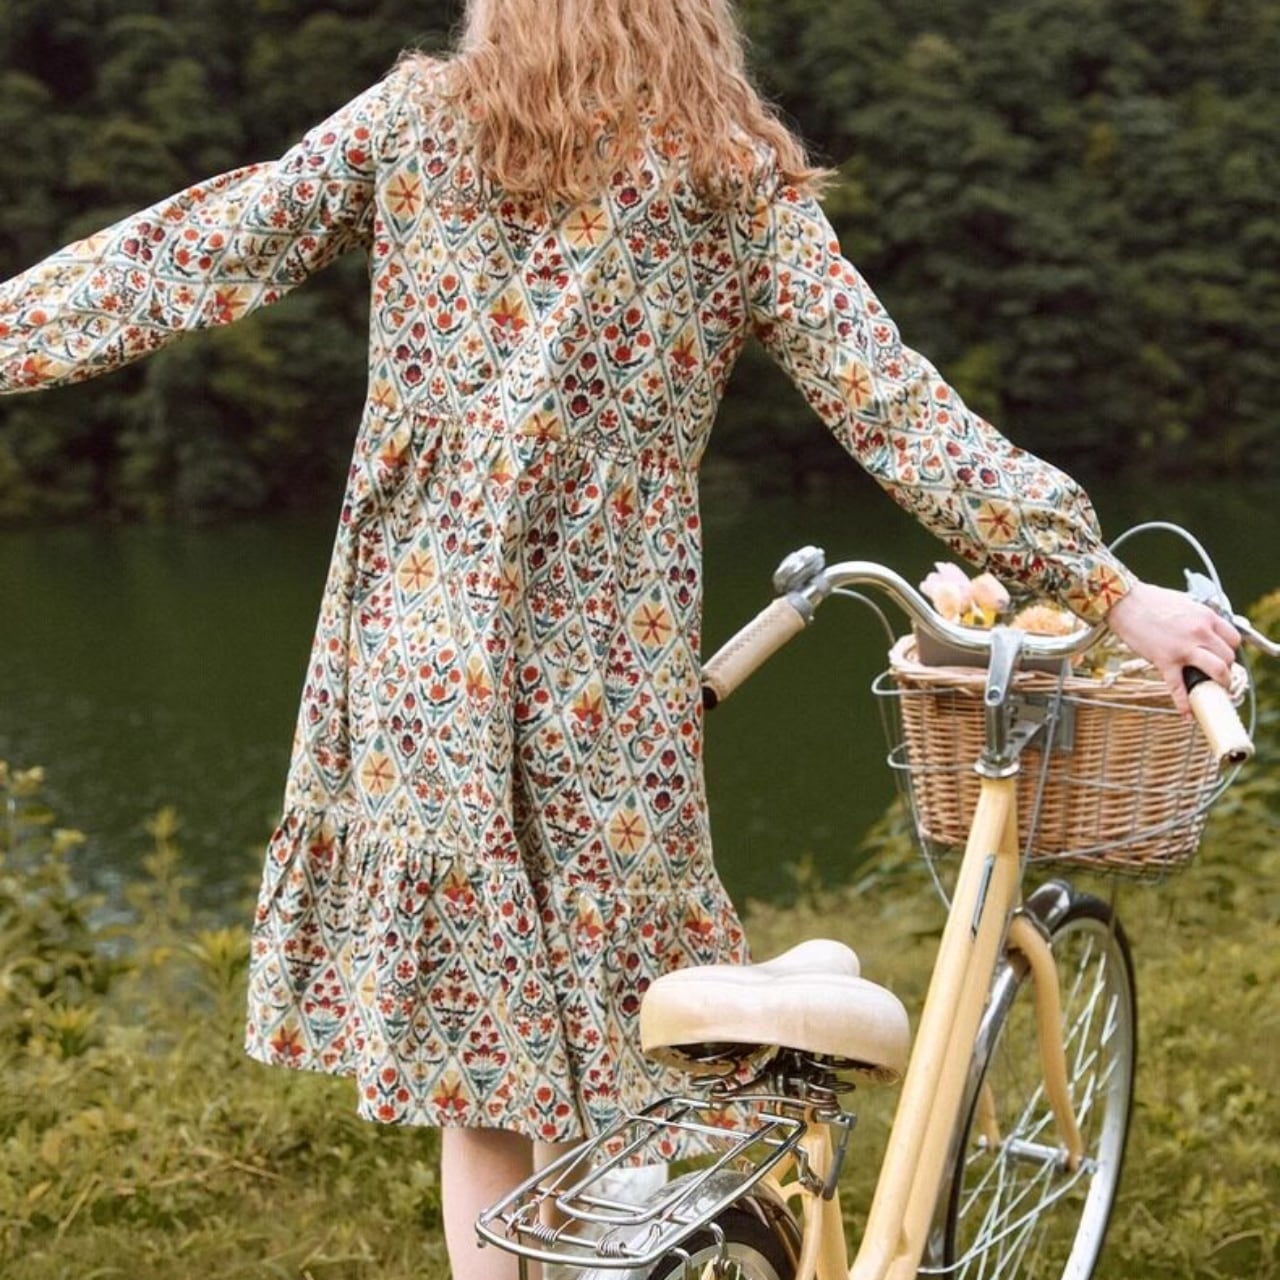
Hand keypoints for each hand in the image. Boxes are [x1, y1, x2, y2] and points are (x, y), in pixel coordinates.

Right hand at [1105, 580, 1240, 714]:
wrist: (1124, 602)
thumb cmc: (1150, 600)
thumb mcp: (1184, 604)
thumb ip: (1198, 619)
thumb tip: (1202, 632)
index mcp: (1205, 617)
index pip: (1233, 639)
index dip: (1229, 650)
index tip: (1222, 655)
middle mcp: (1200, 632)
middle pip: (1228, 656)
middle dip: (1225, 668)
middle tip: (1217, 674)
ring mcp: (1184, 648)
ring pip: (1216, 670)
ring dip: (1219, 683)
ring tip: (1214, 690)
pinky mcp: (1165, 660)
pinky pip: (1179, 687)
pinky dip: (1184, 704)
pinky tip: (1187, 715)